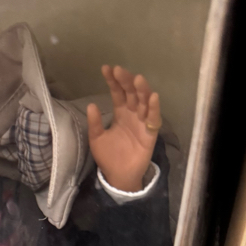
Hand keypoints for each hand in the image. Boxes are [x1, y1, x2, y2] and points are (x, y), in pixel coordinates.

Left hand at [87, 65, 160, 192]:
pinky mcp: (150, 133)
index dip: (113, 81)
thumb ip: (95, 123)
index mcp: (120, 113)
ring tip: (137, 79)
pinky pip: (153, 118)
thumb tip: (91, 105)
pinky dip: (154, 108)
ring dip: (141, 90)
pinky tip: (152, 97)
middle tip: (119, 70)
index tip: (106, 69)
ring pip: (144, 102)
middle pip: (131, 93)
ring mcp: (142, 122)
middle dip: (126, 81)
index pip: (118, 92)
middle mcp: (132, 114)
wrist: (118, 176)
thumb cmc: (108, 157)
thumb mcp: (96, 139)